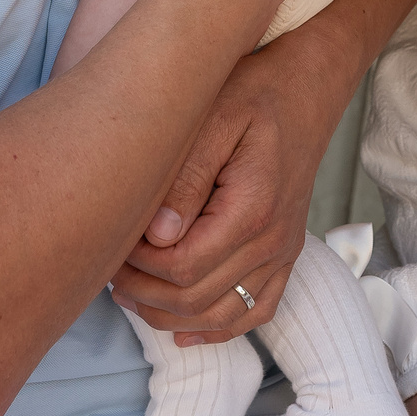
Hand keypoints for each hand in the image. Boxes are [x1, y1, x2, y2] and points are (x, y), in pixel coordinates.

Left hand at [110, 35, 332, 342]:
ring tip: (131, 295)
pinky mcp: (287, 252)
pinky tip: (185, 330)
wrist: (307, 85)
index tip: (113, 246)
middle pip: (198, 298)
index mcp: (252, 208)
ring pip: (224, 314)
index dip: (139, 267)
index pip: (183, 266)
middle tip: (109, 270)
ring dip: (172, 316)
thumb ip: (185, 179)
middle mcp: (274, 239)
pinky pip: (258, 310)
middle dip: (144, 294)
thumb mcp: (213, 118)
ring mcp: (284, 250)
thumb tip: (157, 237)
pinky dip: (220, 329)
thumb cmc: (255, 91)